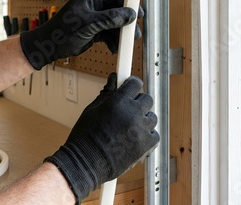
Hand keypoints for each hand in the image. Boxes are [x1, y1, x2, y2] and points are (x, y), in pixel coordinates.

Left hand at [20, 0, 142, 69]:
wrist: (50, 47)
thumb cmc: (62, 31)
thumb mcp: (89, 24)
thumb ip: (110, 18)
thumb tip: (129, 14)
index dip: (129, 3)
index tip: (139, 13)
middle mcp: (94, 5)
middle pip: (118, 10)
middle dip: (126, 23)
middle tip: (134, 33)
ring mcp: (94, 17)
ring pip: (115, 23)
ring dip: (120, 34)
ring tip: (124, 44)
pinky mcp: (94, 29)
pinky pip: (109, 32)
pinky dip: (113, 40)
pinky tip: (114, 48)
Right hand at [44, 73, 158, 203]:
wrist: (86, 162)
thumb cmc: (85, 137)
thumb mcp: (92, 109)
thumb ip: (107, 93)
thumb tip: (113, 78)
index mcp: (118, 101)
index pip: (135, 83)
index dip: (132, 85)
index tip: (130, 88)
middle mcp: (132, 113)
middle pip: (147, 99)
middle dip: (138, 102)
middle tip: (127, 110)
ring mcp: (141, 129)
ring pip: (152, 117)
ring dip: (143, 119)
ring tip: (129, 127)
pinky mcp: (146, 145)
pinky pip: (155, 134)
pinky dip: (147, 135)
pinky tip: (135, 138)